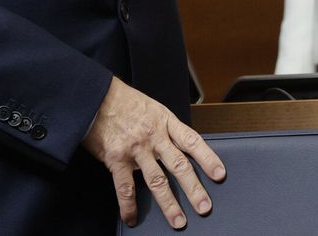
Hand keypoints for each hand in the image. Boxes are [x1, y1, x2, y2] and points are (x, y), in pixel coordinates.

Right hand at [83, 77, 224, 229]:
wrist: (97, 97)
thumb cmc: (126, 102)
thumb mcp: (153, 109)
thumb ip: (166, 129)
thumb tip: (181, 149)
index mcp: (165, 122)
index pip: (192, 141)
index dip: (208, 158)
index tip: (219, 174)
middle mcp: (154, 136)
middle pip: (179, 165)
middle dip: (193, 188)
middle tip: (204, 206)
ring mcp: (136, 148)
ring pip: (157, 181)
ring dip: (169, 204)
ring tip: (178, 221)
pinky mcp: (116, 158)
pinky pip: (125, 187)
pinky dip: (129, 205)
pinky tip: (133, 217)